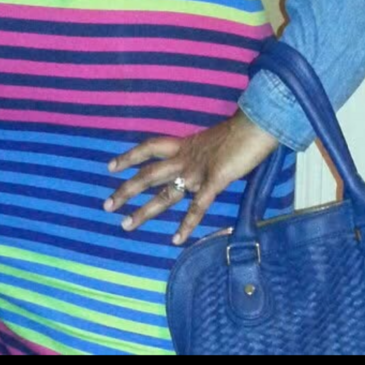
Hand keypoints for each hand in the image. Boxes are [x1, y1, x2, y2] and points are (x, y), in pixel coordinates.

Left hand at [104, 110, 279, 244]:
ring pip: (165, 194)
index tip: (111, 166)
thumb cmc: (242, 129)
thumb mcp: (216, 140)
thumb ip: (206, 151)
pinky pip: (197, 207)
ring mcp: (198, 171)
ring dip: (145, 211)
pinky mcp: (214, 182)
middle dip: (127, 190)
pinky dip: (187, 224)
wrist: (258, 124)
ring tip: (126, 225)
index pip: (149, 148)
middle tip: (107, 205)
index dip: (130, 156)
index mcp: (185, 144)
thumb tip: (205, 159)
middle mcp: (186, 158)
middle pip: (149, 175)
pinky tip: (176, 240)